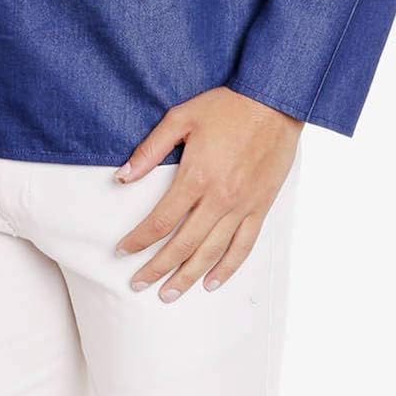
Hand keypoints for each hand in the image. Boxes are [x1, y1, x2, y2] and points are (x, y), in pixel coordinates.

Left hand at [112, 86, 302, 301]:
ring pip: (211, 253)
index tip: (123, 250)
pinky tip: (211, 282)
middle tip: (138, 284)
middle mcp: (219, 198)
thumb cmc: (226, 106)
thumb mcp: (181, 117)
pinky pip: (243, 246)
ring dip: (188, 277)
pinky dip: (227, 268)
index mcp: (196, 176)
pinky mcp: (260, 207)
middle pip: (182, 245)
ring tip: (168, 294)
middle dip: (157, 268)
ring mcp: (242, 206)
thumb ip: (150, 149)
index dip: (139, 239)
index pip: (160, 220)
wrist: (273, 102)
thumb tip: (122, 176)